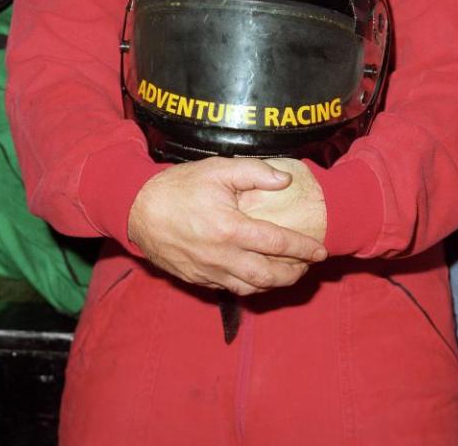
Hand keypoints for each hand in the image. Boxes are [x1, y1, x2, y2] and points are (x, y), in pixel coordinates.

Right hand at [127, 158, 327, 295]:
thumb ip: (255, 172)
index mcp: (230, 229)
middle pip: (267, 276)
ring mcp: (207, 271)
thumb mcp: (218, 169)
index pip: (276, 243)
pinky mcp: (196, 279)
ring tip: (289, 274)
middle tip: (308, 266)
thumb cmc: (179, 186)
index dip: (302, 248)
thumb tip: (285, 182)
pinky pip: (229, 289)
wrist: (137, 209)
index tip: (320, 250)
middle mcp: (221, 256)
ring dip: (274, 285)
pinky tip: (258, 277)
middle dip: (293, 274)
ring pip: (249, 288)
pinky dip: (250, 287)